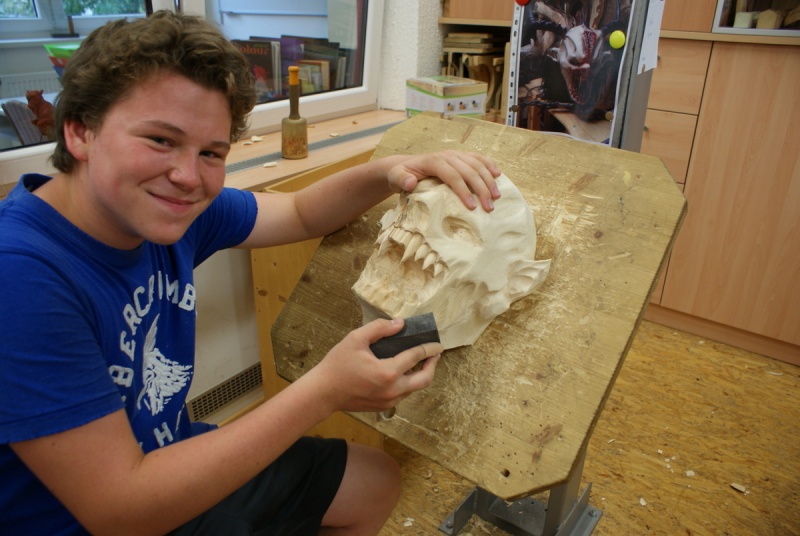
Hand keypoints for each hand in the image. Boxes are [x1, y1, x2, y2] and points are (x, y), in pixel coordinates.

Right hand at [307, 318, 441, 412]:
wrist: (323, 393)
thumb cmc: (337, 365)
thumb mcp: (355, 339)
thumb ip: (379, 328)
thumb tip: (400, 324)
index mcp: (388, 372)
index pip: (416, 357)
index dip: (428, 348)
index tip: (437, 343)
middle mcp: (393, 390)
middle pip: (425, 379)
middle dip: (433, 365)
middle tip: (435, 354)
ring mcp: (389, 401)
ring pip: (415, 388)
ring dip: (421, 374)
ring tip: (420, 361)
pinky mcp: (384, 406)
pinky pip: (404, 394)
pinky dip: (409, 382)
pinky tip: (403, 371)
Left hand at [386, 150, 501, 211]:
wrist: (404, 165)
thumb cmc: (401, 175)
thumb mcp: (395, 178)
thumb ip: (401, 180)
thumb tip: (410, 183)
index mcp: (434, 161)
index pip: (453, 175)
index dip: (463, 190)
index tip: (472, 206)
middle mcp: (447, 155)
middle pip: (469, 171)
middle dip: (481, 189)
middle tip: (489, 207)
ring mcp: (456, 155)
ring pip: (477, 164)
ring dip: (489, 180)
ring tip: (496, 197)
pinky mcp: (461, 156)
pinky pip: (478, 158)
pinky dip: (489, 165)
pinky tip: (498, 175)